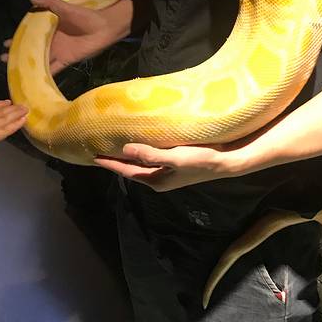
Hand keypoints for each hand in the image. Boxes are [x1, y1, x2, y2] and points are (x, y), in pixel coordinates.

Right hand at [1, 0, 112, 74]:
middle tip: (3, 58)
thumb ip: (50, 3)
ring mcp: (58, 51)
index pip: (30, 34)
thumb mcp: (66, 7)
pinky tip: (33, 78)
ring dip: (28, 64)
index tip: (5, 43)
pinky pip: (53, 68)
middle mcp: (52, 41)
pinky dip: (44, 73)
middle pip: (32, 49)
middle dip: (18, 53)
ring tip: (13, 69)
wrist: (104, 27)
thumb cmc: (86, 15)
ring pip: (39, 59)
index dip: (18, 38)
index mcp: (50, 28)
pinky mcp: (67, 60)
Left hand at [94, 142, 242, 191]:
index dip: (111, 163)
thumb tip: (125, 149)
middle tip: (100, 149)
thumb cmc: (201, 160)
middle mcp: (160, 178)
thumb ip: (150, 154)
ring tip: (116, 144)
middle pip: (133, 169)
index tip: (94, 157)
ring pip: (142, 163)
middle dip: (117, 160)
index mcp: (157, 180)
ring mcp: (168, 171)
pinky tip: (142, 140)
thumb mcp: (175, 158)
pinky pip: (153, 157)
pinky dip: (143, 150)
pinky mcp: (176, 162)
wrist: (227, 161)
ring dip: (130, 155)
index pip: (127, 171)